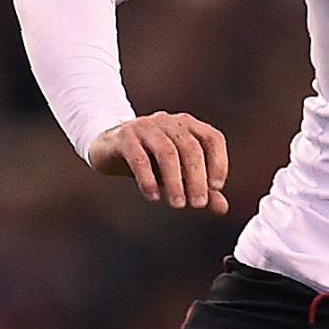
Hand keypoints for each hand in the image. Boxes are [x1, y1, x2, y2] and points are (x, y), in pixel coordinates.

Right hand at [87, 113, 230, 212]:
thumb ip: (200, 188)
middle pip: (190, 148)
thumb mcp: (176, 174)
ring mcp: (145, 126)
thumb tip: (222, 208)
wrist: (106, 148)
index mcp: (187, 125)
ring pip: (167, 152)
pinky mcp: (124, 136)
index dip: (219, 162)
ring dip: (175, 181)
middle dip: (196, 178)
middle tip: (198, 205)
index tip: (216, 188)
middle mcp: (168, 121)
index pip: (212, 138)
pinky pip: (139, 157)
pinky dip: (148, 179)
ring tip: (177, 204)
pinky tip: (152, 197)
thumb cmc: (148, 160)